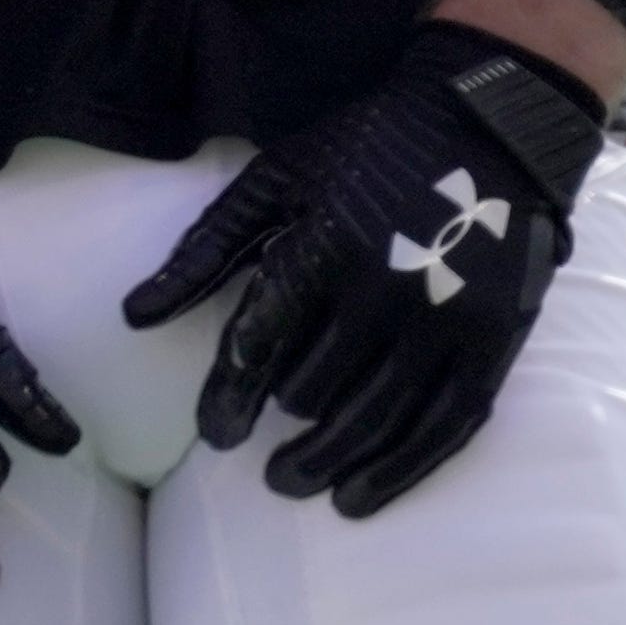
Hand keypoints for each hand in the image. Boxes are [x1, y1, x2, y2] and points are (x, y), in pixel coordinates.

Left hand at [120, 23, 607, 518]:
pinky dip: (399, 471)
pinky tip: (360, 496)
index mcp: (323, 243)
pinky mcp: (491, 344)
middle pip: (316, 388)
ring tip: (294, 484)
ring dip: (329, 462)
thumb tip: (134, 316)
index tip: (214, 434)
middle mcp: (384, 289)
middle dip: (284, 428)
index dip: (231, 395)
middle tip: (261, 463)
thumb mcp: (276, 181)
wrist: (485, 128)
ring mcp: (444, 321)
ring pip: (374, 419)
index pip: (263, 340)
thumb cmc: (364, 151)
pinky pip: (441, 429)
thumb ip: (206, 248)